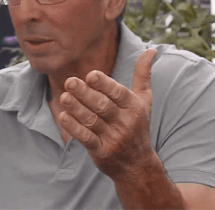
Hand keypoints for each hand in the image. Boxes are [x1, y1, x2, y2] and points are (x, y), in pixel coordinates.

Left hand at [57, 49, 157, 179]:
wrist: (137, 165)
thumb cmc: (137, 124)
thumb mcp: (143, 100)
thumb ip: (142, 75)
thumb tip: (151, 49)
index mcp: (134, 108)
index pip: (119, 93)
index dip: (105, 84)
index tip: (90, 74)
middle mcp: (125, 123)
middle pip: (102, 106)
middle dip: (85, 93)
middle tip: (69, 82)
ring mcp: (113, 138)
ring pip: (92, 121)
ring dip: (76, 108)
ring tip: (64, 96)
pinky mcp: (101, 151)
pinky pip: (86, 138)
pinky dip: (74, 128)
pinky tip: (63, 116)